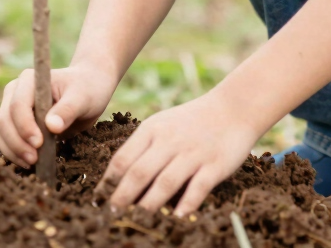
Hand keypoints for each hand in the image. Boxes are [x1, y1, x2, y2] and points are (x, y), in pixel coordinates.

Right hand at [0, 64, 116, 166]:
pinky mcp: (12, 121)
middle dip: (17, 143)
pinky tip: (29, 161)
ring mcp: (10, 105)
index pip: (17, 105)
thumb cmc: (86, 89)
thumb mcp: (82, 97)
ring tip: (33, 163)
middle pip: (4, 120)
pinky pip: (2, 139)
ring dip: (12, 151)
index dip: (24, 127)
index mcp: (30, 79)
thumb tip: (51, 126)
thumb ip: (67, 110)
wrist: (86, 89)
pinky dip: (12, 153)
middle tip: (35, 160)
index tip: (39, 144)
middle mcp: (15, 90)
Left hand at [100, 91, 258, 216]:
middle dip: (122, 197)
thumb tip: (118, 179)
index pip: (123, 158)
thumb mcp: (162, 125)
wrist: (233, 108)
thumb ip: (143, 148)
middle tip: (111, 217)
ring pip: (165, 182)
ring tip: (138, 222)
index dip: (108, 182)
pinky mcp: (214, 165)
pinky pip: (197, 187)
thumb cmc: (192, 121)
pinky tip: (177, 217)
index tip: (97, 201)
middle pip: (140, 172)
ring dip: (149, 204)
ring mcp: (192, 153)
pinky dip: (186, 204)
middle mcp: (169, 141)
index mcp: (152, 130)